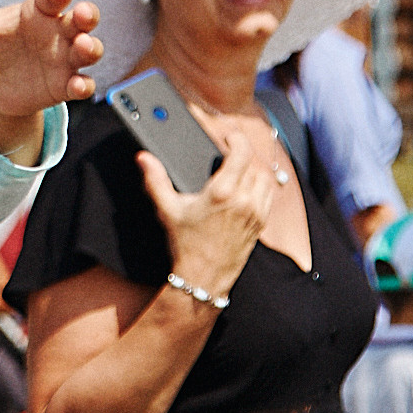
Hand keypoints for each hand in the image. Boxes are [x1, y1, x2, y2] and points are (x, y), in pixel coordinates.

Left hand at [0, 0, 100, 161]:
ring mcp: (66, 59)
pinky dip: (83, 85)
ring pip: (89, 50)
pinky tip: (79, 86)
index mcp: (39, 11)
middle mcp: (59, 32)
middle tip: (83, 14)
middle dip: (87, 14)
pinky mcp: (66, 85)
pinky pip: (82, 84)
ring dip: (91, 47)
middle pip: (82, 19)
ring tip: (84, 45)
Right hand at [138, 129, 271, 300]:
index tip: (228, 136)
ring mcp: (256, 212)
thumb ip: (155, 180)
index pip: (241, 153)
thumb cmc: (185, 244)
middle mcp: (244, 200)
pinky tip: (247, 187)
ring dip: (254, 169)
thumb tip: (144, 158)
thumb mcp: (167, 209)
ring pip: (265, 178)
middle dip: (242, 154)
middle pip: (253, 163)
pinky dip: (261, 185)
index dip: (236, 138)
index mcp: (223, 192)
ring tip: (239, 168)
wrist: (204, 276)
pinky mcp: (261, 223)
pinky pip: (268, 195)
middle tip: (229, 151)